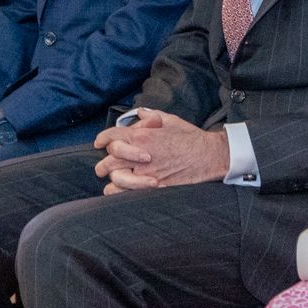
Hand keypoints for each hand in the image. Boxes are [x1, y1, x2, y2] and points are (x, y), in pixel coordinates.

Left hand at [92, 109, 229, 193]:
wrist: (208, 156)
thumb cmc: (190, 138)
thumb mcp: (170, 120)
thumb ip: (150, 117)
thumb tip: (139, 114)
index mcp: (142, 136)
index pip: (112, 136)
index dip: (102, 138)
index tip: (99, 143)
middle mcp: (140, 155)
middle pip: (109, 160)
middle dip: (103, 163)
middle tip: (102, 166)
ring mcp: (146, 173)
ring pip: (116, 178)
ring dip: (111, 178)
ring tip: (110, 180)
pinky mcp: (154, 187)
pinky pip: (128, 193)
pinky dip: (119, 192)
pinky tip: (117, 191)